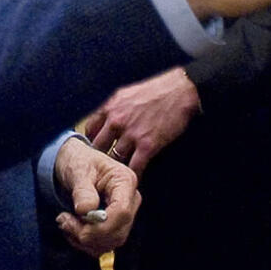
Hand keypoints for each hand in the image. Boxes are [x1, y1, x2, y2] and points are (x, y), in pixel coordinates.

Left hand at [53, 136, 140, 256]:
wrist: (75, 163)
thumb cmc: (79, 161)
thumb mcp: (77, 170)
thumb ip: (82, 190)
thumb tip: (86, 210)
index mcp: (125, 181)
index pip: (122, 212)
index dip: (100, 226)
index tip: (74, 221)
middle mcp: (130, 199)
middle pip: (118, 231)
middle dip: (89, 234)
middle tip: (64, 220)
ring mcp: (124, 214)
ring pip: (111, 242)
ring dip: (84, 241)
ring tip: (65, 222)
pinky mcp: (115, 225)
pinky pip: (104, 245)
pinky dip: (85, 243)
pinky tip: (72, 228)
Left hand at [84, 67, 200, 176]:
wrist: (181, 90)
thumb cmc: (157, 89)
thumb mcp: (127, 93)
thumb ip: (114, 108)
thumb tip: (107, 120)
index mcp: (111, 106)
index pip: (90, 130)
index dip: (93, 141)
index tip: (96, 148)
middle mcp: (117, 120)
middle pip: (99, 147)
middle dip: (101, 156)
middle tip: (105, 164)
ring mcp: (131, 134)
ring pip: (115, 158)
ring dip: (117, 167)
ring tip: (118, 174)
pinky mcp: (148, 145)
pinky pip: (134, 167)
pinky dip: (133, 175)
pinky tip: (133, 180)